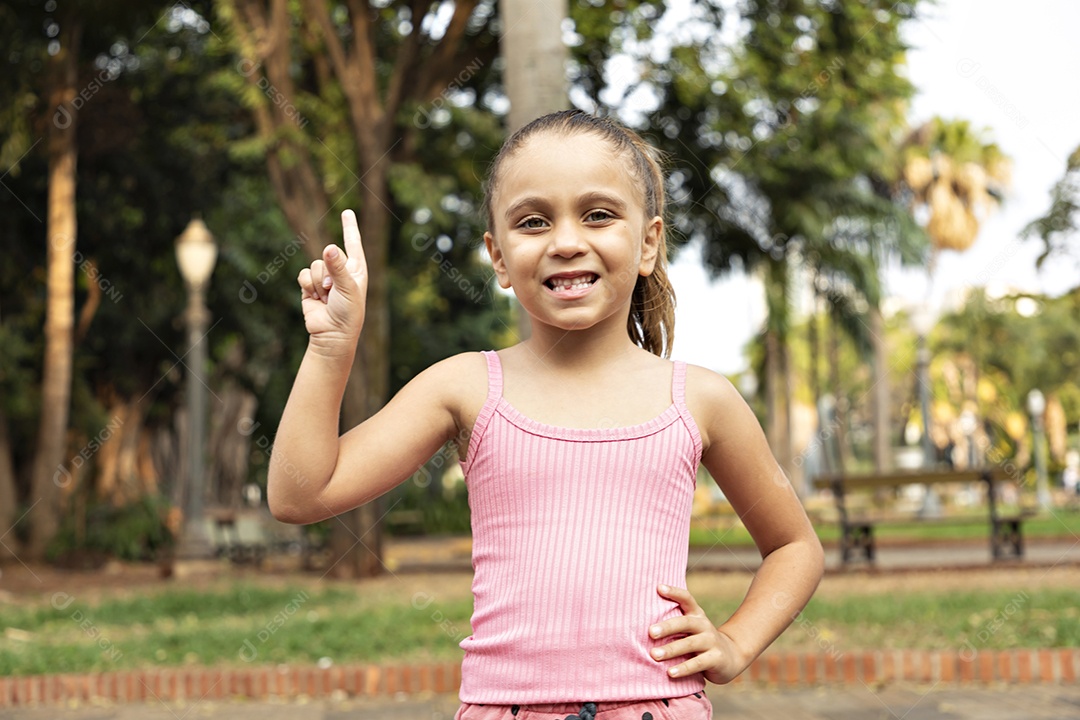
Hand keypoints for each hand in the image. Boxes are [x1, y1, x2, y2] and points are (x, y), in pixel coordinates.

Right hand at [297, 210, 367, 352]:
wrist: (332, 335)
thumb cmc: (348, 313)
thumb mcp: (347, 288)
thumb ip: (338, 267)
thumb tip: (329, 247)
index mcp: (356, 270)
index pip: (353, 243)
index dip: (349, 227)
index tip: (347, 212)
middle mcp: (341, 272)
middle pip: (327, 254)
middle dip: (327, 273)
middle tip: (332, 291)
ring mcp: (325, 279)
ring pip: (314, 265)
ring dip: (318, 282)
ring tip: (326, 298)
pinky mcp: (310, 286)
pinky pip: (303, 274)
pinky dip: (307, 285)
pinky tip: (315, 299)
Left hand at [648, 584, 746, 684]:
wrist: (731, 657)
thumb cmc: (700, 641)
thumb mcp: (691, 628)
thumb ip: (674, 623)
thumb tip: (640, 621)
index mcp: (696, 615)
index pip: (686, 599)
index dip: (674, 592)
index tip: (658, 588)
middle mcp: (704, 625)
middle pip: (685, 622)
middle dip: (667, 627)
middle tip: (650, 632)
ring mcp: (711, 641)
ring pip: (690, 644)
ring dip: (671, 649)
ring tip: (654, 655)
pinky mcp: (716, 659)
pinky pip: (697, 663)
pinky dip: (683, 668)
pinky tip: (670, 673)